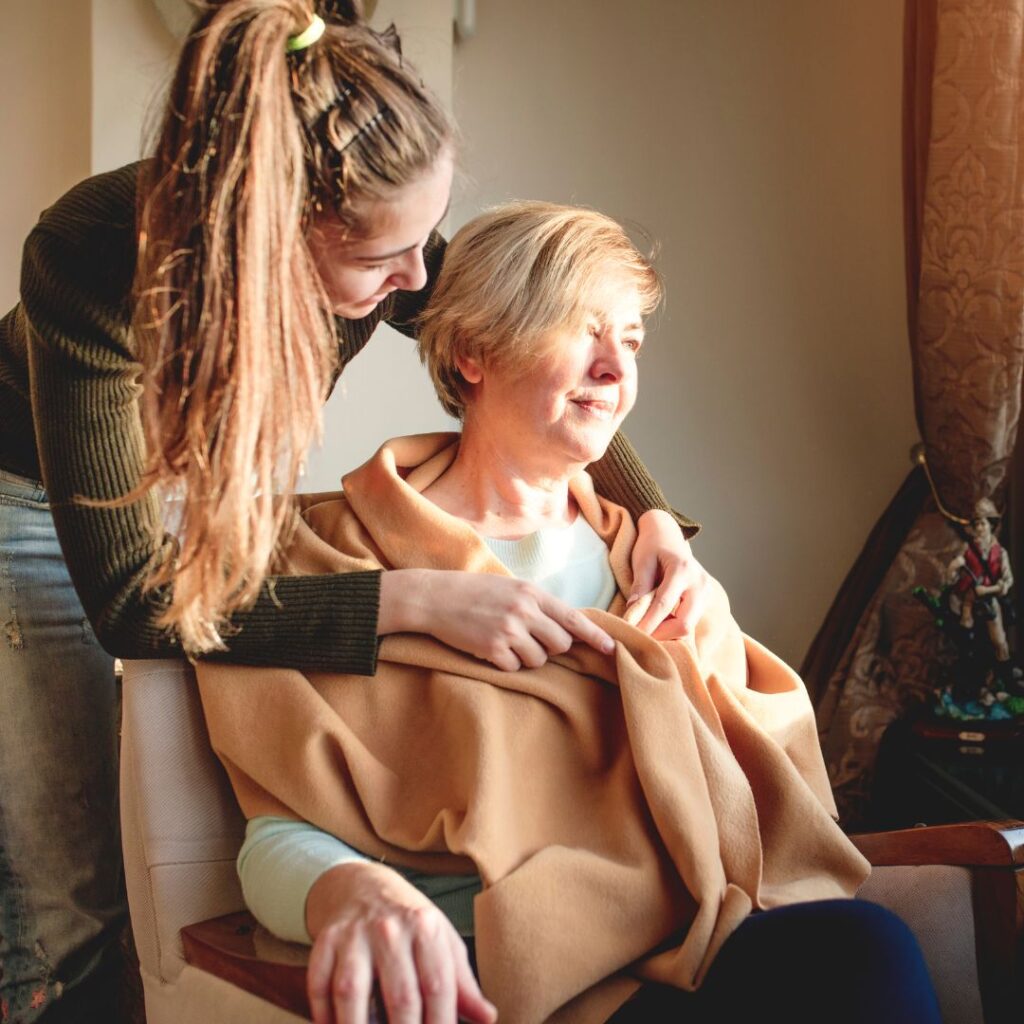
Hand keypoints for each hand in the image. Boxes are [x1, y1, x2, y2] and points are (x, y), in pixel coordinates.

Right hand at [306, 861, 496, 1023]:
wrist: (363, 885)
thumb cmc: (410, 923)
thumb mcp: (442, 940)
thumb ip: (462, 982)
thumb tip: (489, 1017)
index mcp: (426, 928)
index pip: (438, 987)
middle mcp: (390, 928)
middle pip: (400, 996)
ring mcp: (354, 934)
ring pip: (353, 992)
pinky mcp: (326, 940)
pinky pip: (320, 985)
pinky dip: (323, 1015)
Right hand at [380, 568, 614, 670]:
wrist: (434, 598)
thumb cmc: (474, 592)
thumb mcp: (510, 587)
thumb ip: (537, 604)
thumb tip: (566, 628)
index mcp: (531, 593)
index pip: (573, 618)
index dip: (595, 636)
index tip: (611, 649)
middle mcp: (524, 611)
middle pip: (560, 644)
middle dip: (551, 649)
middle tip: (529, 641)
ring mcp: (508, 631)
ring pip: (538, 660)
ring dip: (525, 657)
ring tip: (504, 641)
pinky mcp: (492, 649)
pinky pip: (514, 668)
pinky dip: (505, 663)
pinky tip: (489, 648)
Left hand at [622, 509, 708, 637]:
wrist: (668, 533)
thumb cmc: (652, 545)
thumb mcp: (642, 561)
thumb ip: (640, 587)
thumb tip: (633, 615)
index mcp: (683, 570)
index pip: (664, 606)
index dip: (647, 624)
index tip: (631, 634)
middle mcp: (699, 583)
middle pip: (684, 624)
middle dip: (661, 634)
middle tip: (640, 635)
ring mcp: (706, 592)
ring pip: (689, 626)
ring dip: (667, 632)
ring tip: (646, 627)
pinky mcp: (705, 599)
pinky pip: (690, 621)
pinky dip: (673, 627)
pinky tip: (658, 623)